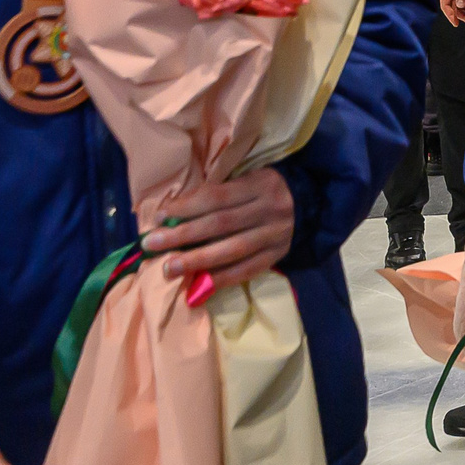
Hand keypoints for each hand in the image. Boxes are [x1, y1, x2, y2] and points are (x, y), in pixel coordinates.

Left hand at [141, 166, 296, 296]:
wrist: (312, 204)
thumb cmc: (268, 188)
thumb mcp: (250, 179)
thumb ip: (220, 193)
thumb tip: (176, 213)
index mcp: (260, 184)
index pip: (218, 197)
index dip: (188, 207)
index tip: (161, 217)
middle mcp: (269, 210)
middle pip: (221, 224)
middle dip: (183, 236)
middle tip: (152, 245)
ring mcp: (274, 236)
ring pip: (232, 250)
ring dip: (197, 261)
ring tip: (169, 268)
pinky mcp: (277, 256)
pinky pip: (246, 270)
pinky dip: (221, 279)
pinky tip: (198, 285)